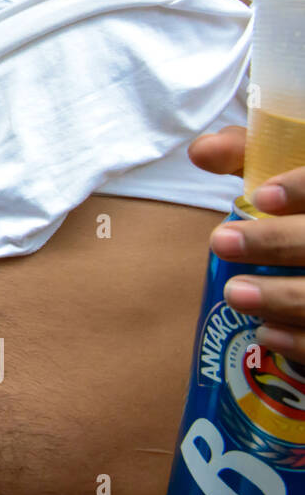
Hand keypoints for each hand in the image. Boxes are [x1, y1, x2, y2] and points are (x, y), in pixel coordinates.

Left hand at [190, 126, 304, 362]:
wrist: (304, 255)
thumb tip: (200, 152)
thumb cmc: (298, 211)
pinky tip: (268, 333)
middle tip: (220, 242)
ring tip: (235, 293)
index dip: (303, 187)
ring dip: (283, 296)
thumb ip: (247, 157)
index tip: (260, 197)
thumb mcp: (284, 172)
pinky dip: (302, 341)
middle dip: (276, 242)